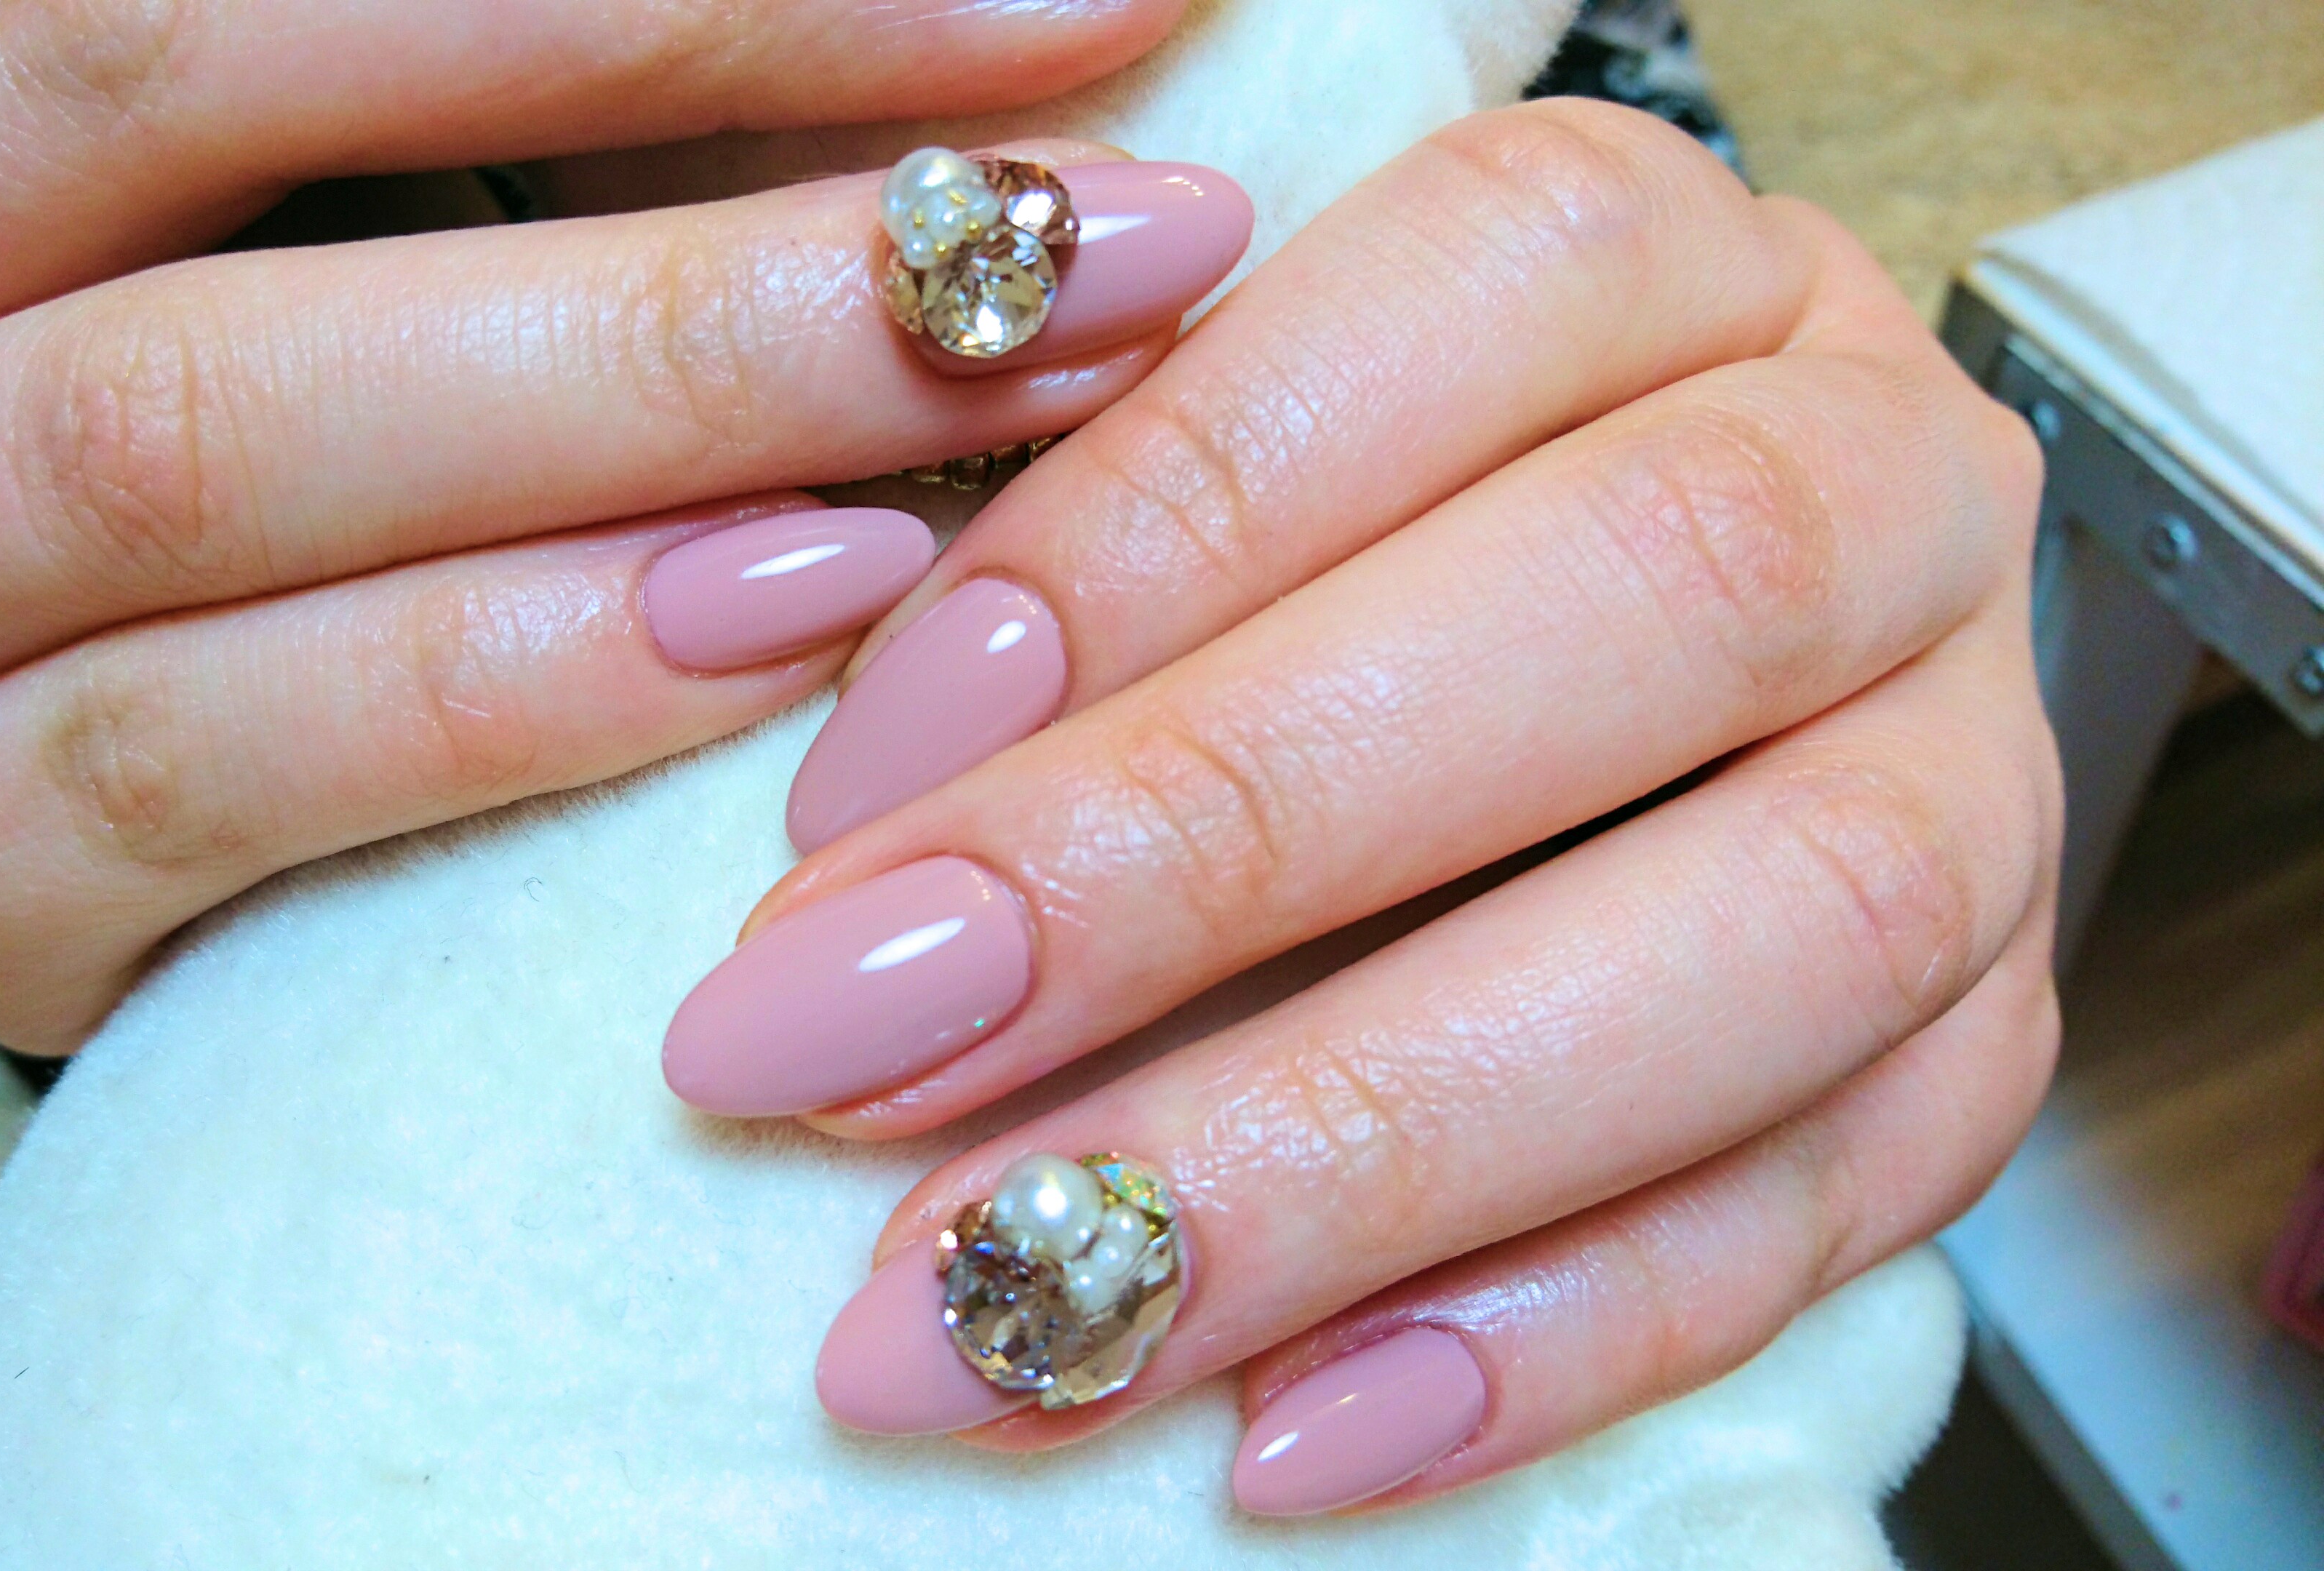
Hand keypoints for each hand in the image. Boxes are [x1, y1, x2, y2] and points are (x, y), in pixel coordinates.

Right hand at [0, 0, 1246, 1049]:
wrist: (63, 719)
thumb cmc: (266, 370)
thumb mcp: (369, 184)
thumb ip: (575, 103)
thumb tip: (998, 49)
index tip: (1072, 12)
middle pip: (165, 95)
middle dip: (672, 169)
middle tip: (1078, 234)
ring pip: (177, 447)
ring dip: (630, 419)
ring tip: (987, 408)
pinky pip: (191, 768)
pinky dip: (514, 693)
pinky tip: (794, 644)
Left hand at [663, 100, 2056, 1511]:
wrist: (1607, 651)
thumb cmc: (1321, 546)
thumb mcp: (1176, 460)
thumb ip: (1056, 543)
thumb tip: (849, 834)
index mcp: (1679, 261)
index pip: (1478, 294)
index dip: (1154, 529)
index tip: (848, 787)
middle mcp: (1885, 479)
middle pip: (1653, 597)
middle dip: (1217, 847)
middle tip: (857, 1055)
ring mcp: (1979, 772)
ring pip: (1791, 930)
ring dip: (1365, 1142)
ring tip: (1032, 1303)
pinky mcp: (1990, 1043)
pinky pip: (1843, 1203)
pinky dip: (1548, 1331)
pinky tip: (1278, 1428)